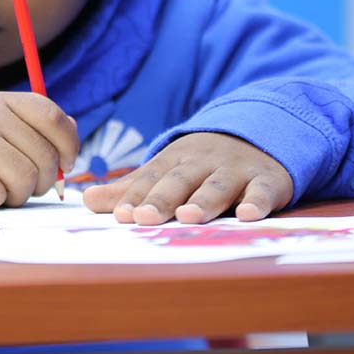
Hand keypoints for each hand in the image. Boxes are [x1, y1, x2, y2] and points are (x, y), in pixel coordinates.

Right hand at [0, 92, 79, 208]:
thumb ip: (35, 124)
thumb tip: (72, 131)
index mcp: (4, 101)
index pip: (53, 118)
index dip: (68, 145)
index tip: (63, 163)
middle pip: (44, 159)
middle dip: (40, 182)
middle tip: (21, 185)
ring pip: (23, 181)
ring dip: (16, 196)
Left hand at [83, 132, 292, 224]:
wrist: (259, 135)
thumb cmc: (202, 165)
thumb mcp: (167, 171)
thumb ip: (130, 189)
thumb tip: (86, 202)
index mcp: (174, 161)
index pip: (151, 179)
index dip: (136, 196)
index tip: (121, 215)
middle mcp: (203, 163)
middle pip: (180, 181)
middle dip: (162, 199)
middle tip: (144, 218)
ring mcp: (236, 171)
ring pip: (218, 186)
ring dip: (204, 200)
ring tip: (188, 216)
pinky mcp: (267, 180)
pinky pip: (262, 191)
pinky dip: (257, 202)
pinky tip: (249, 215)